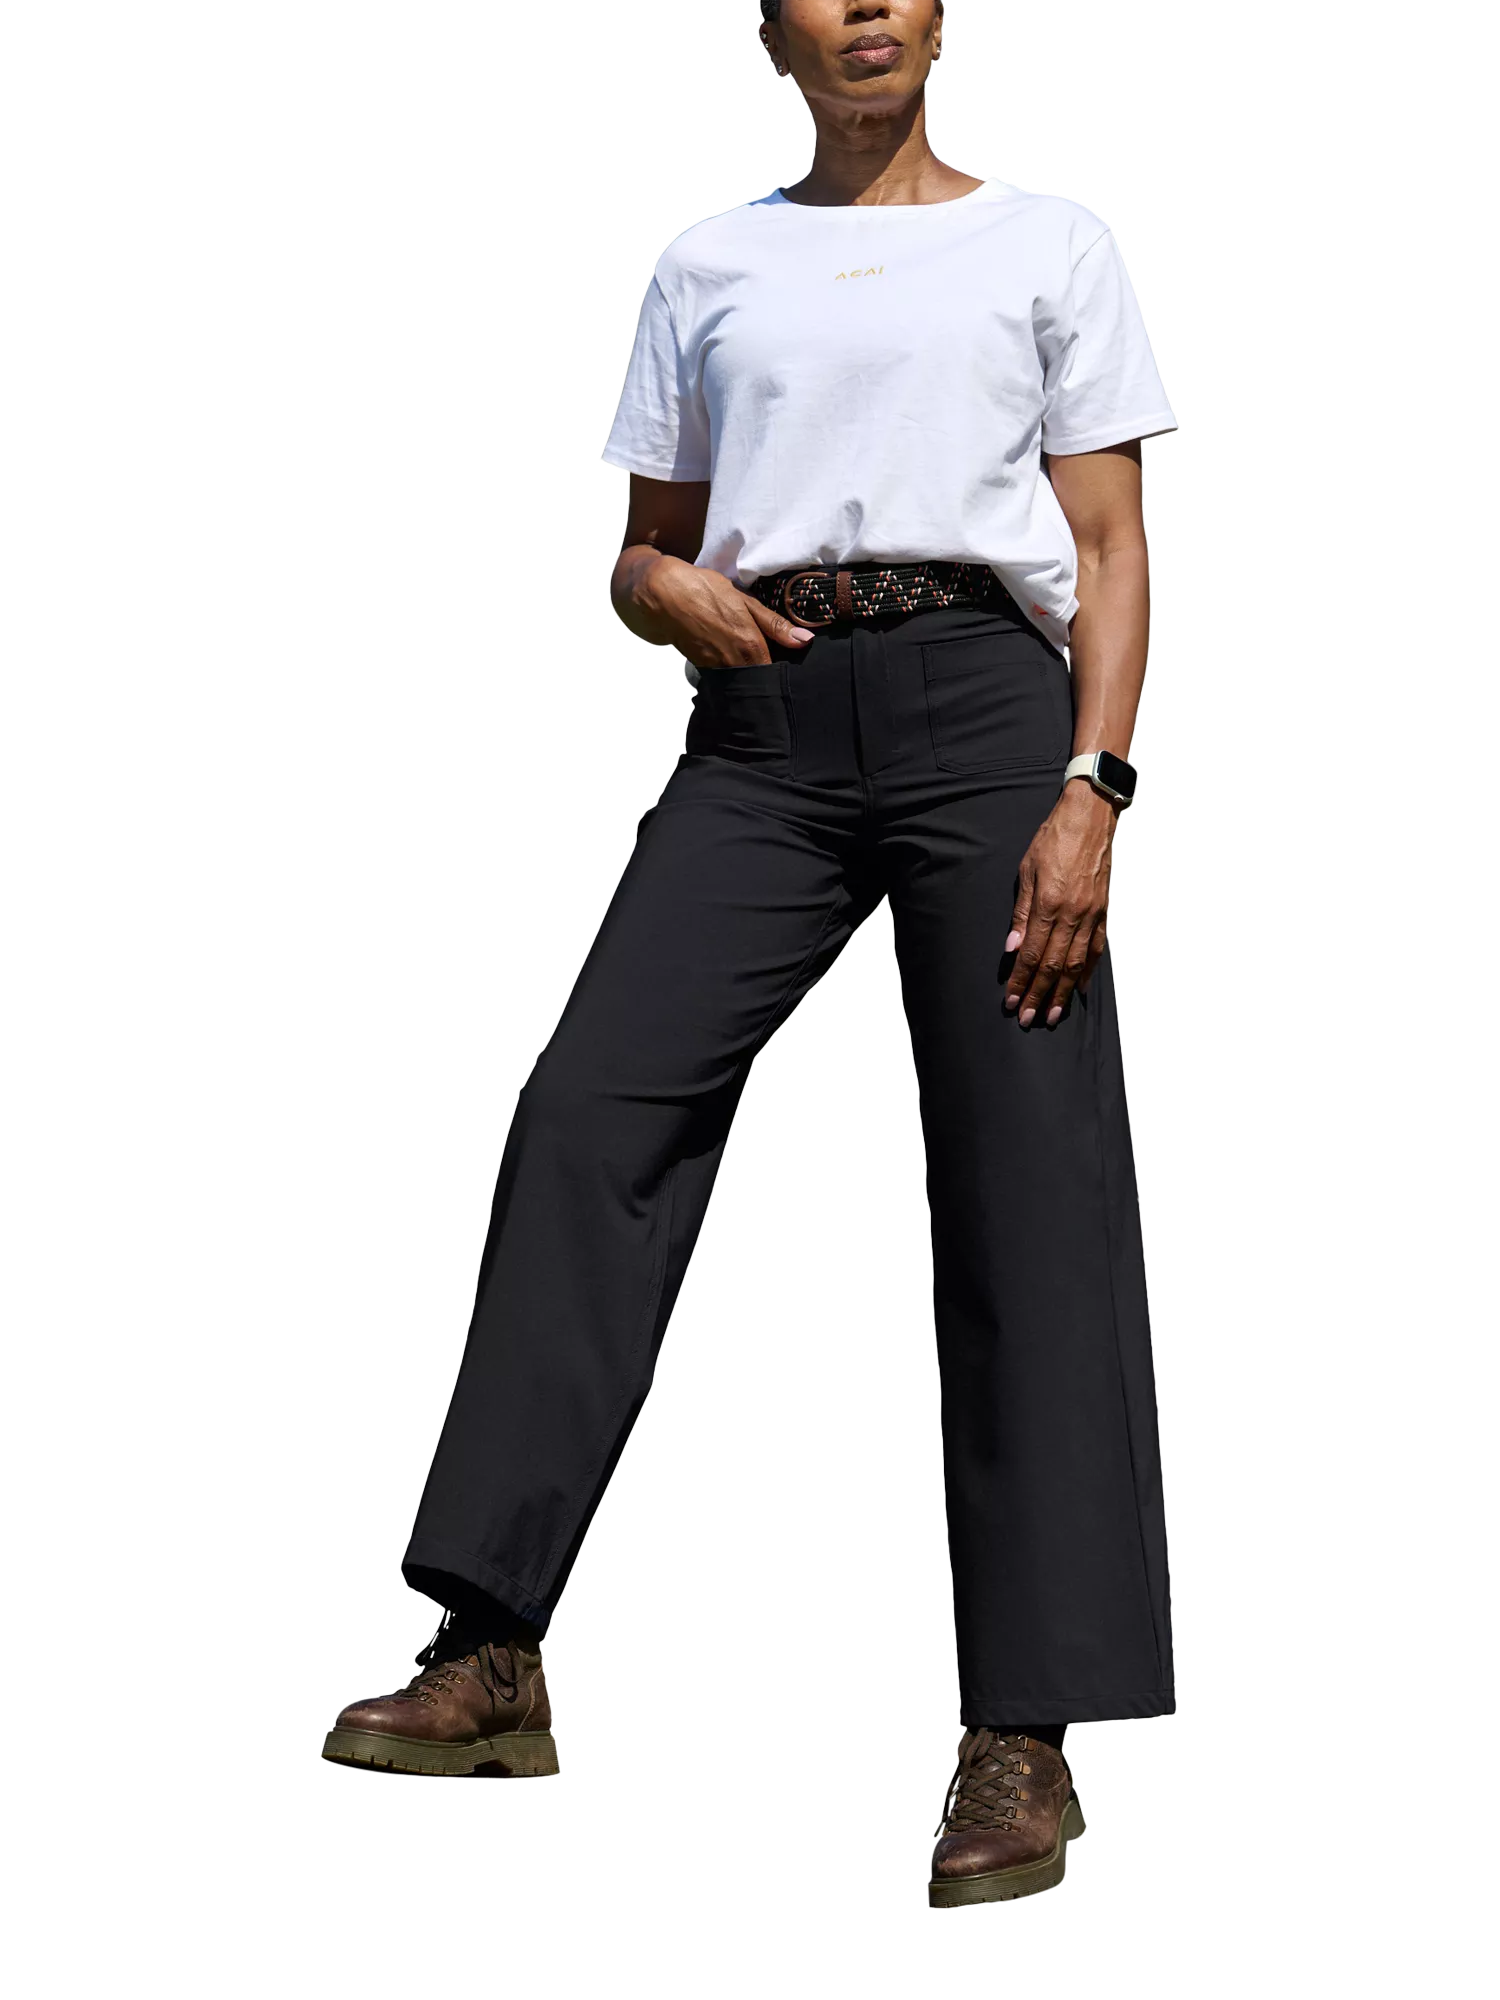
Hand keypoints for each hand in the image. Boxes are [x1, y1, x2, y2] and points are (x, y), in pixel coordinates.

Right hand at [635, 555, 814, 667]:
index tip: (793, 666)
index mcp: (750, 646)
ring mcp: (717, 669)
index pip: (776, 673)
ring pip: (743, 681)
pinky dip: (735, 673)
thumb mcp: (745, 602)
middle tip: (778, 666)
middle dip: (769, 677)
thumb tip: (804, 641)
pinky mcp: (703, 670)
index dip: (785, 671)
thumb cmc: (706, 592)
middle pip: (760, 680)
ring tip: (758, 661)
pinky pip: (727, 678)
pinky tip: (737, 659)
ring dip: (752, 675)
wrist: (664, 597)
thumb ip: (775, 624)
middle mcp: (734, 664)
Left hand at [1004, 781, 1118, 1027]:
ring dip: (1063, 991)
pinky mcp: (1103, 910)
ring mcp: (1091, 914)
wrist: (1091, 817)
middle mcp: (1073, 913)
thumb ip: (1020, 912)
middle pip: (1053, 965)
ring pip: (1076, 963)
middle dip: (1039, 995)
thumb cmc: (1054, 838)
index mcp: (1049, 903)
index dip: (1021, 981)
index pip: (1031, 953)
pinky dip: (1088, 971)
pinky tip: (1079, 988)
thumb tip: (1011, 948)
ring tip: (1053, 1014)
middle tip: (1028, 1019)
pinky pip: (1096, 948)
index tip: (1011, 1001)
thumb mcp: (1026, 870)